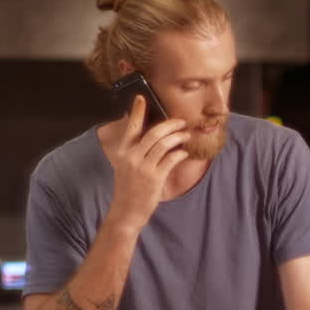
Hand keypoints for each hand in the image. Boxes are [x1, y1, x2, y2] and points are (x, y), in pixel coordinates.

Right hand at [106, 95, 190, 229]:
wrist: (125, 212)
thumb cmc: (129, 189)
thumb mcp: (126, 167)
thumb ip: (136, 152)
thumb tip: (153, 137)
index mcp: (124, 152)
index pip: (131, 127)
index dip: (137, 111)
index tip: (142, 97)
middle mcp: (132, 157)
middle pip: (153, 133)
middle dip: (170, 124)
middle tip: (181, 121)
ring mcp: (143, 167)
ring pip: (164, 144)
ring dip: (178, 137)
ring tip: (186, 136)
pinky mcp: (154, 178)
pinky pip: (170, 160)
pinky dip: (179, 154)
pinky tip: (183, 153)